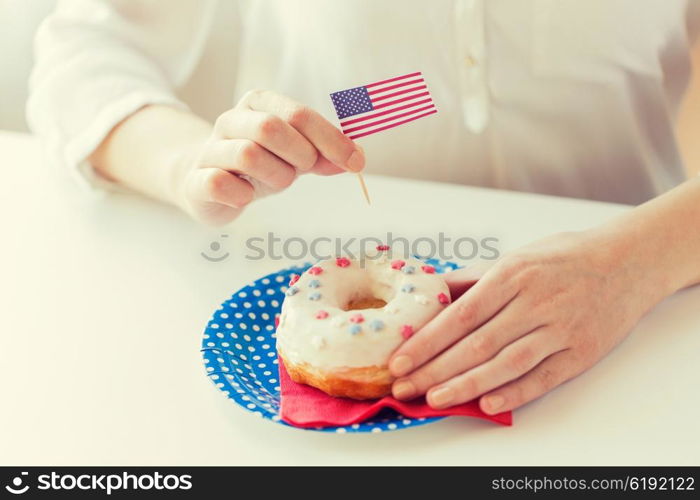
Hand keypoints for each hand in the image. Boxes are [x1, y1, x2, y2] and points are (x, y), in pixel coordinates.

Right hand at [176, 90, 363, 224]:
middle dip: (299, 155)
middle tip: (303, 170)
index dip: (331, 139)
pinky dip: (241, 195)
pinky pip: (219, 183)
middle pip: (270, 128)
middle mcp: (232, 120)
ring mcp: (210, 149)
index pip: (299, 114)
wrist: (208, 184)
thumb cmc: (261, 165)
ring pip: (247, 154)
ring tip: (277, 182)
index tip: (355, 162)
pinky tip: (245, 197)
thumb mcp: (297, 156)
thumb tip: (357, 158)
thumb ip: (325, 155)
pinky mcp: (195, 180)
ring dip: (275, 176)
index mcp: (259, 104)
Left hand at [388, 230, 667, 413]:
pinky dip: (515, 392)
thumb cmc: (563, 257)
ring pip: (506, 363)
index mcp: (513, 274)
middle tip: (403, 387)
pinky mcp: (581, 351)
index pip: (460, 316)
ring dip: (467, 385)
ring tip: (434, 399)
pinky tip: (487, 405)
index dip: (427, 341)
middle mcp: (535, 302)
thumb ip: (474, 278)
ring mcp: (560, 328)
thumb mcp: (516, 256)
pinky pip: (544, 377)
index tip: (399, 360)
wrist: (628, 261)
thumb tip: (432, 291)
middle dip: (435, 369)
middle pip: (476, 344)